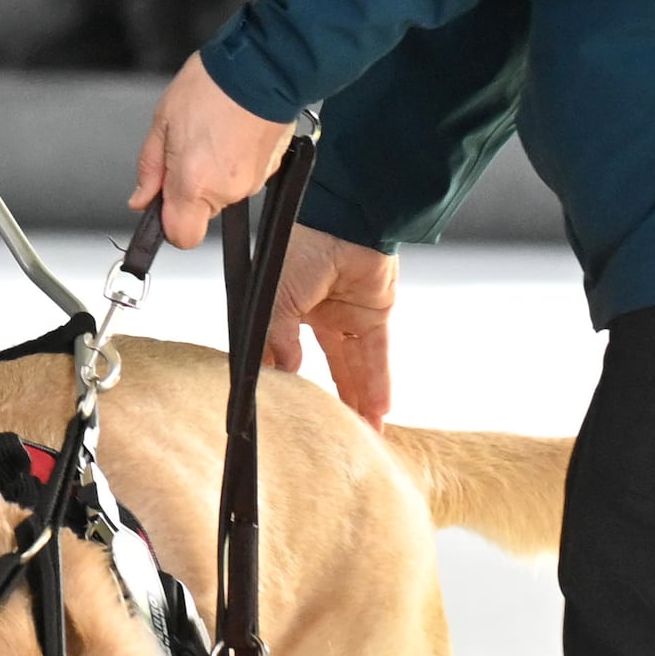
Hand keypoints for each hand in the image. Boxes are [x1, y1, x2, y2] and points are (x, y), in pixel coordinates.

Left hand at [132, 55, 292, 250]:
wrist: (263, 64)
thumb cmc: (213, 85)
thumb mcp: (163, 121)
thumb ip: (150, 168)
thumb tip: (142, 198)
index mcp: (194, 183)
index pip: (181, 237)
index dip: (167, 222)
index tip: (161, 200)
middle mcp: (227, 190)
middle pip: (201, 212)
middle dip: (189, 188)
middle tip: (184, 149)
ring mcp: (254, 182)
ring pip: (223, 192)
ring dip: (213, 171)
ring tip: (210, 132)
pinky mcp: (272, 169)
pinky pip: (244, 176)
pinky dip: (235, 161)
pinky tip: (231, 132)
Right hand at [258, 224, 403, 425]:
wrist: (344, 220)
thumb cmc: (302, 246)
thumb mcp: (275, 298)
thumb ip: (278, 339)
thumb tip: (285, 373)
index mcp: (285, 306)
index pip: (283, 352)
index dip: (285, 381)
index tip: (285, 412)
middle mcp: (316, 313)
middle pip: (324, 366)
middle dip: (329, 399)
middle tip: (329, 433)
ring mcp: (347, 315)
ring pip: (353, 366)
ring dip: (357, 399)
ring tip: (360, 435)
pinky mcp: (376, 315)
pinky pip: (377, 355)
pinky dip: (379, 382)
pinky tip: (379, 410)